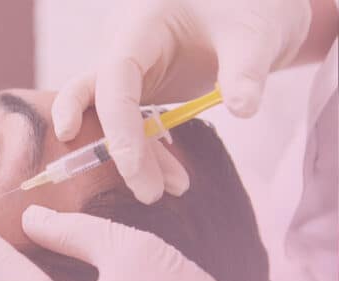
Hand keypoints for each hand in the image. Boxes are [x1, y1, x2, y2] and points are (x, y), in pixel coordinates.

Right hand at [51, 0, 312, 203]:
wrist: (249, 7)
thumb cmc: (249, 8)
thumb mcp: (255, 35)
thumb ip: (246, 70)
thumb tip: (243, 110)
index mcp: (141, 25)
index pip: (115, 75)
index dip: (115, 122)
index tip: (130, 166)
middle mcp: (122, 47)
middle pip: (94, 99)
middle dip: (115, 148)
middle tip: (148, 193)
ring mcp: (127, 71)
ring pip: (109, 118)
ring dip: (135, 156)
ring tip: (174, 188)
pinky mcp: (138, 89)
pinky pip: (130, 125)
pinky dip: (148, 151)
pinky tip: (173, 178)